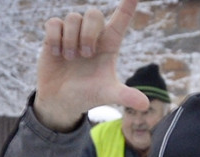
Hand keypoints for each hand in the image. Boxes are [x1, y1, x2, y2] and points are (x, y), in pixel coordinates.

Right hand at [35, 0, 147, 130]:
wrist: (62, 100)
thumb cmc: (88, 94)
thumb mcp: (107, 95)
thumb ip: (125, 96)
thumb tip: (145, 105)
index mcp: (109, 45)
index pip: (120, 20)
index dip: (127, 6)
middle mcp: (92, 35)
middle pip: (94, 14)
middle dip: (89, 33)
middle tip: (86, 55)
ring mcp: (73, 33)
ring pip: (73, 18)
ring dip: (71, 40)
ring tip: (70, 58)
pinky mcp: (55, 34)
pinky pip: (54, 23)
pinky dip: (56, 39)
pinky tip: (57, 54)